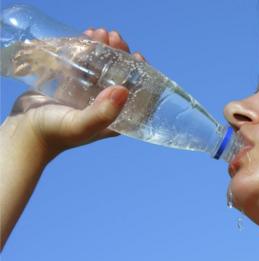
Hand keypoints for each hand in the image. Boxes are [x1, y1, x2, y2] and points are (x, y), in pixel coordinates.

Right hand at [5, 28, 145, 156]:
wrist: (23, 132)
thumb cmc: (54, 133)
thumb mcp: (82, 125)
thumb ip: (103, 112)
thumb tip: (124, 90)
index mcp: (116, 118)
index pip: (136, 93)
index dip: (141, 73)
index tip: (137, 56)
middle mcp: (105, 106)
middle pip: (120, 75)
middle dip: (120, 54)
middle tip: (114, 37)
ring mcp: (88, 95)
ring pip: (102, 67)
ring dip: (104, 48)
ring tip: (99, 33)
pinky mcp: (72, 86)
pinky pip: (84, 65)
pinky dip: (86, 50)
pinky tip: (87, 35)